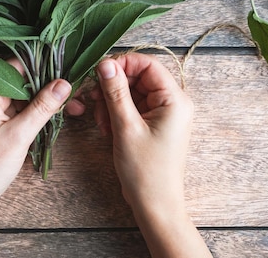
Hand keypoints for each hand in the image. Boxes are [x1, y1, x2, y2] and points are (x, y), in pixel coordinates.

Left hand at [0, 76, 71, 257]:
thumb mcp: (19, 135)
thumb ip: (42, 107)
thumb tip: (64, 83)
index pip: (17, 66)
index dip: (45, 68)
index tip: (69, 74)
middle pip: (21, 80)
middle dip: (48, 88)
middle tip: (75, 98)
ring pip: (21, 96)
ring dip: (43, 102)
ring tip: (70, 109)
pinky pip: (16, 109)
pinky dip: (33, 114)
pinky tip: (52, 118)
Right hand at [92, 53, 210, 257]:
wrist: (155, 205)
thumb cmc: (145, 170)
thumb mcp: (125, 127)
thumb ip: (115, 92)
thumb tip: (105, 63)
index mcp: (174, 100)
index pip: (147, 65)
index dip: (122, 64)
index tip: (99, 72)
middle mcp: (172, 103)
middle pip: (138, 78)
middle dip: (113, 87)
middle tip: (93, 99)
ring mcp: (163, 114)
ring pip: (131, 93)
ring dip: (111, 102)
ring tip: (101, 122)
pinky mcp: (153, 125)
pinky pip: (132, 108)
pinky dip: (116, 114)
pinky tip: (107, 129)